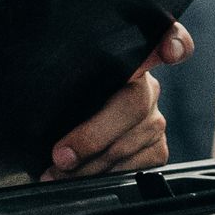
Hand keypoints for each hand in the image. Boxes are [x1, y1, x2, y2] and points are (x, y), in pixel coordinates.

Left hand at [43, 23, 191, 179]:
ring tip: (59, 172)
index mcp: (123, 59)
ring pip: (132, 141)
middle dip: (94, 136)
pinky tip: (84, 177)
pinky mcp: (156, 149)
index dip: (173, 40)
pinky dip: (106, 176)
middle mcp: (146, 87)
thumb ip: (66, 78)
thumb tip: (41, 79)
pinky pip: (138, 166)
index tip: (168, 51)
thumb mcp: (58, 87)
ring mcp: (154, 119)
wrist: (58, 140)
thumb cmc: (58, 107)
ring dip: (91, 164)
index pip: (162, 37)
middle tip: (61, 156)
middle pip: (134, 105)